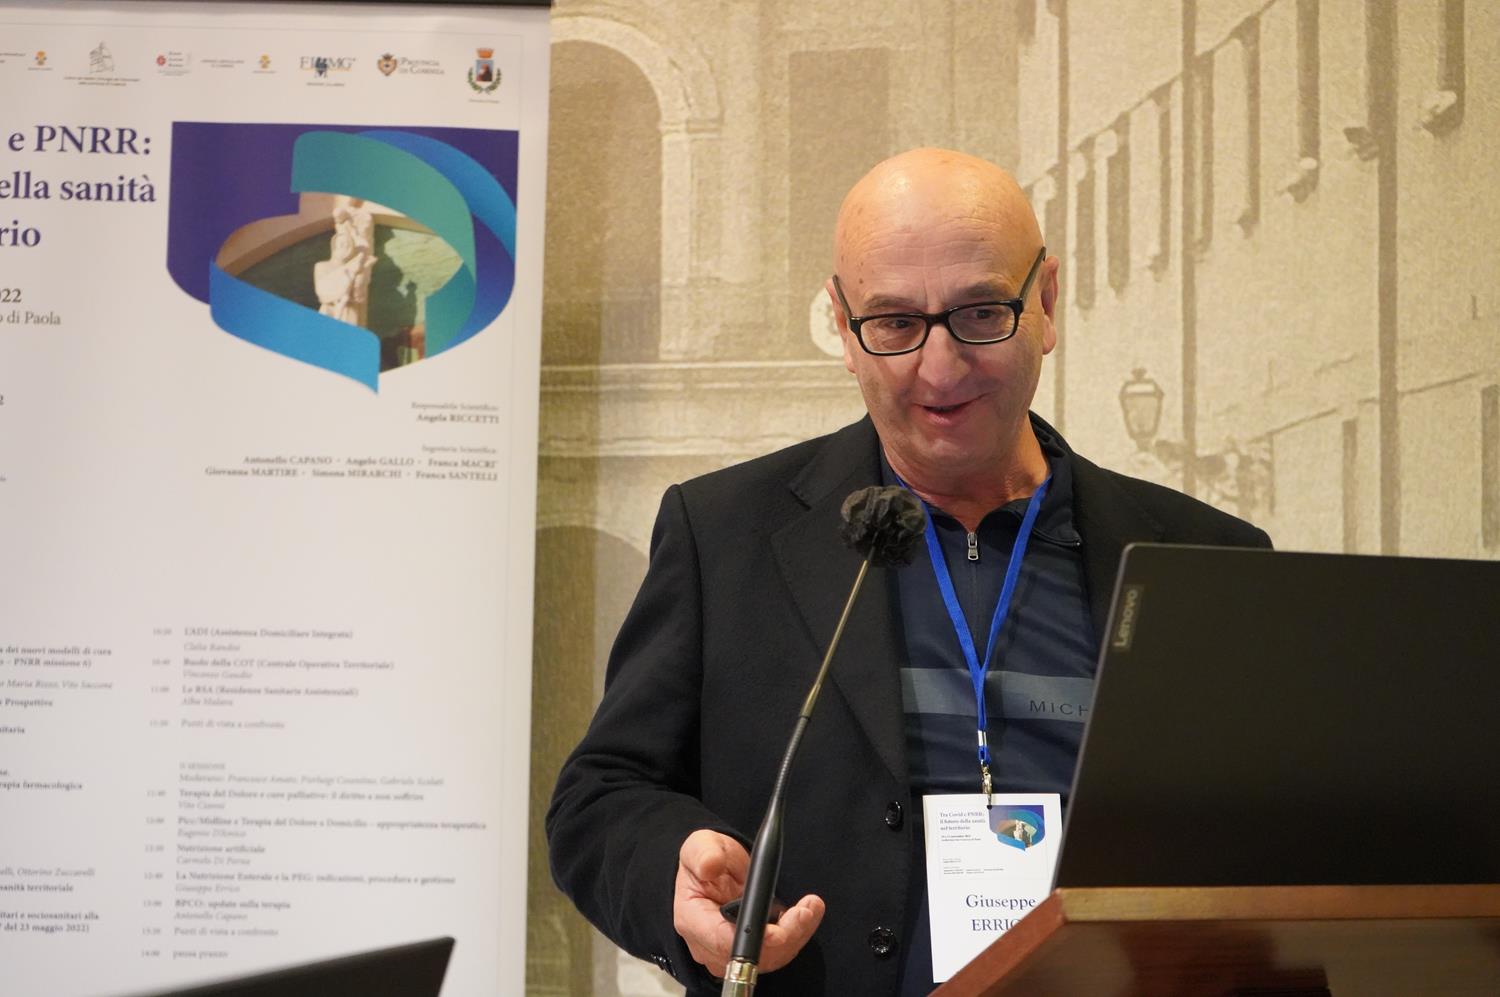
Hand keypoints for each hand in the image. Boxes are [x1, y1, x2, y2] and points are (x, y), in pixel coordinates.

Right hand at [672, 829, 825, 976]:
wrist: (716, 866)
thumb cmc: (706, 857)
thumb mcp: (700, 846)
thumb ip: (704, 855)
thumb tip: (710, 866)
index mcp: (693, 920)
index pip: (721, 941)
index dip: (752, 940)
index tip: (777, 931)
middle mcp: (709, 944)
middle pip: (750, 957)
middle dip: (784, 937)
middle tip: (805, 910)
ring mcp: (730, 951)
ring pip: (769, 958)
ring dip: (796, 935)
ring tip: (811, 907)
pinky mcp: (751, 950)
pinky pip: (777, 952)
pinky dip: (796, 935)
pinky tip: (806, 913)